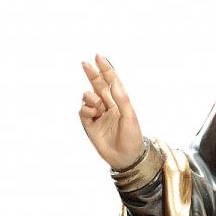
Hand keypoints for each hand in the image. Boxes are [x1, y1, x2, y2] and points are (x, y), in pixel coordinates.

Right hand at [78, 54, 144, 168]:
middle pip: (98, 86)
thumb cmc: (132, 138)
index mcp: (120, 102)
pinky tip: (93, 113)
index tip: (99, 57)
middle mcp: (108, 107)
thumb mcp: (130, 116)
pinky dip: (86, 109)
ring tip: (97, 105)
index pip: (111, 82)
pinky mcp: (90, 126)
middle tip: (85, 63)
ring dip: (90, 97)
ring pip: (88, 98)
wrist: (127, 159)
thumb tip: (113, 81)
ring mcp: (98, 116)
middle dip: (92, 74)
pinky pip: (83, 112)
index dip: (105, 69)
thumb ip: (121, 98)